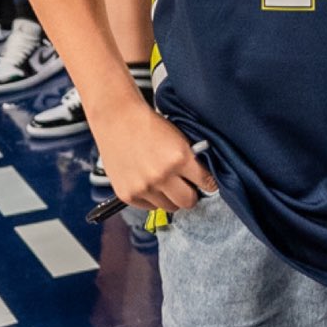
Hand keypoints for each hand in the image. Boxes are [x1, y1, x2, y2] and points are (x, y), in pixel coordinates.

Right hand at [94, 101, 217, 214]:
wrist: (117, 119)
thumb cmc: (149, 126)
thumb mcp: (179, 138)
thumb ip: (190, 160)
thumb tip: (202, 179)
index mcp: (180, 158)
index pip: (207, 183)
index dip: (208, 184)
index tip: (207, 184)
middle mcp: (162, 176)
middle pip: (188, 202)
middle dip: (190, 194)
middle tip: (186, 186)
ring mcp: (144, 187)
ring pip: (169, 207)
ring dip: (170, 197)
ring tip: (164, 183)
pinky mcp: (128, 195)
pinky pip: (149, 207)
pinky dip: (151, 199)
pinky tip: (148, 183)